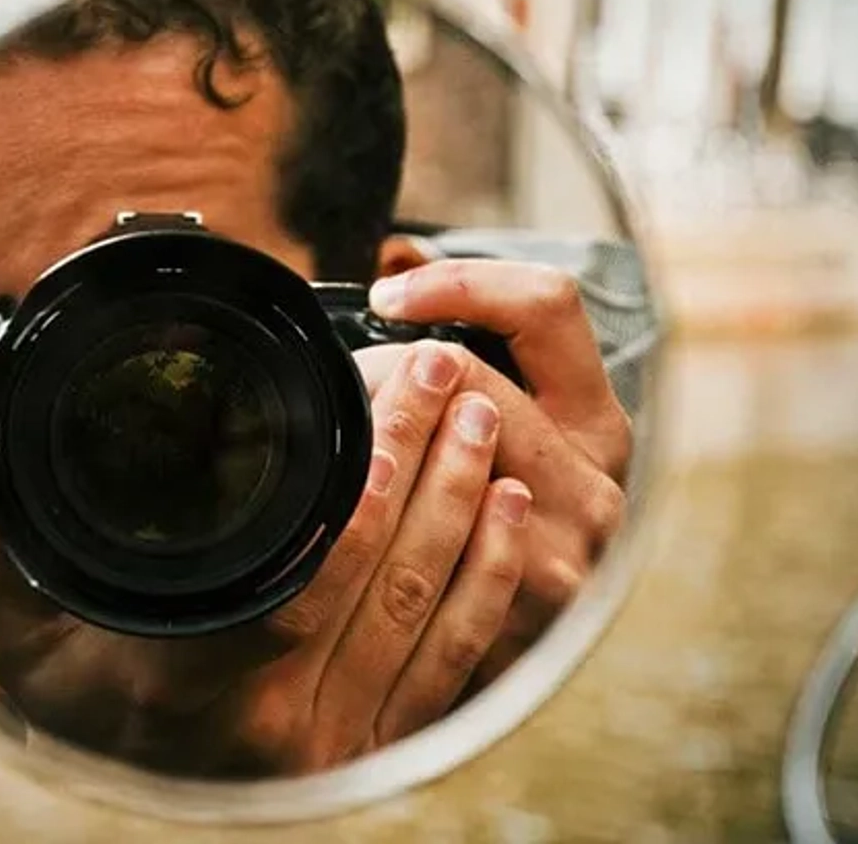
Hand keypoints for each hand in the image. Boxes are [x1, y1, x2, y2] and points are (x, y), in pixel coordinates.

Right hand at [0, 340, 530, 775]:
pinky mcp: (382, 751)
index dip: (364, 479)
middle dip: (427, 459)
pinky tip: (506, 517)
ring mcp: (346, 741)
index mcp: (209, 681)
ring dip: (466, 506)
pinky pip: (459, 663)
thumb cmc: (90, 718)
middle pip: (388, 574)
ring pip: (433, 609)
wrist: (152, 812)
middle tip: (447, 374)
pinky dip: (491, 585)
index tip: (388, 388)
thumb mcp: (21, 653)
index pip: (311, 568)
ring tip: (481, 420)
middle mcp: (289, 722)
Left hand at [367, 259, 631, 684]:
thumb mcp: (493, 428)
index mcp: (594, 421)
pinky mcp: (524, 613)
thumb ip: (459, 364)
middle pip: (473, 375)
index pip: (547, 304)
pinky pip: (425, 538)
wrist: (475, 652)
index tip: (387, 294)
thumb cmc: (475, 521)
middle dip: (392, 371)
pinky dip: (370, 518)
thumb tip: (386, 286)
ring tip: (337, 448)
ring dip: (376, 442)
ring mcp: (568, 551)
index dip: (461, 282)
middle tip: (342, 386)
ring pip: (439, 451)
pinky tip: (337, 518)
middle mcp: (597, 482)